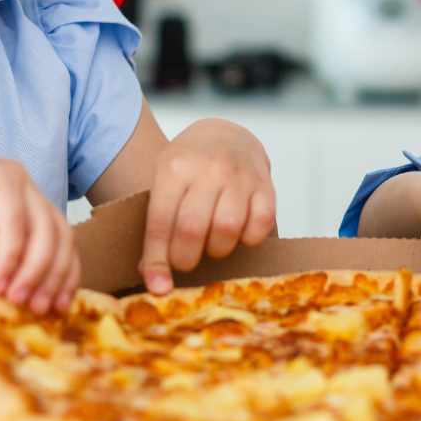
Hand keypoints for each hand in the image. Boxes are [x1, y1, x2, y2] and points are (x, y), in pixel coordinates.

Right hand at [0, 146, 78, 311]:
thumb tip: (24, 316)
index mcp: (25, 209)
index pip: (62, 242)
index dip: (64, 277)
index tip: (58, 309)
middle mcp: (26, 192)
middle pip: (61, 237)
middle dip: (54, 278)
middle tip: (39, 309)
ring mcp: (14, 181)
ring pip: (45, 231)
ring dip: (33, 272)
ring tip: (14, 300)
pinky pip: (15, 225)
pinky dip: (10, 258)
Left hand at [138, 119, 275, 293]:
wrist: (224, 133)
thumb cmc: (189, 166)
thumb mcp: (163, 183)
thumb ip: (158, 227)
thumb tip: (154, 280)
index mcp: (175, 168)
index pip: (162, 222)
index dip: (158, 259)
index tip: (159, 286)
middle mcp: (208, 169)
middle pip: (193, 229)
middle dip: (186, 258)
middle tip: (185, 262)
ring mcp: (240, 175)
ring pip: (228, 229)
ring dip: (217, 249)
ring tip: (211, 245)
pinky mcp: (266, 185)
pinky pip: (261, 225)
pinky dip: (249, 239)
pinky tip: (238, 235)